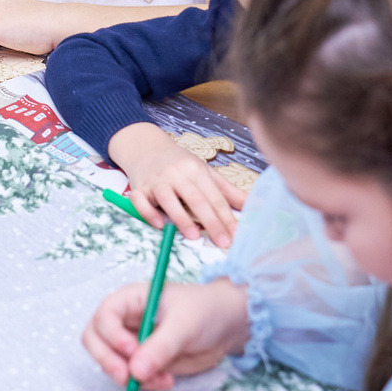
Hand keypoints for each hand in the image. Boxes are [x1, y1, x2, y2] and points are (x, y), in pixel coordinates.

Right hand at [83, 278, 250, 390]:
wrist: (228, 326)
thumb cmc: (206, 311)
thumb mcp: (184, 325)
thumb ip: (159, 346)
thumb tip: (134, 371)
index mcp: (130, 300)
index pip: (103, 316)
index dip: (111, 335)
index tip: (131, 351)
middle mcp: (125, 320)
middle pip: (95, 340)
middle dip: (108, 360)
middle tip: (126, 377)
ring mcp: (132, 342)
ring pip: (111, 363)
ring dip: (131, 377)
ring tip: (161, 379)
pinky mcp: (144, 362)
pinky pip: (132, 377)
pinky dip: (145, 384)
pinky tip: (167, 381)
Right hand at [109, 123, 245, 246]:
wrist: (145, 147)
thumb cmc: (179, 164)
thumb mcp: (205, 172)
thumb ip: (227, 191)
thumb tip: (253, 206)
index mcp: (196, 170)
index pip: (215, 197)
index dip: (227, 218)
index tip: (236, 237)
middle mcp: (176, 174)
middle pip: (196, 199)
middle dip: (211, 222)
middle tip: (222, 242)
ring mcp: (156, 180)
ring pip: (168, 199)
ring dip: (181, 218)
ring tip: (194, 236)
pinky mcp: (138, 187)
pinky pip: (140, 201)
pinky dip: (148, 213)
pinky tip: (159, 225)